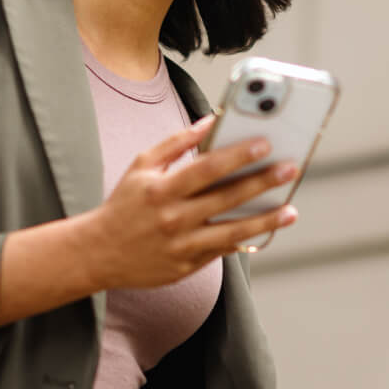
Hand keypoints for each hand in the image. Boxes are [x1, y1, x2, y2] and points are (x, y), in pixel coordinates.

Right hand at [84, 115, 297, 289]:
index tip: (265, 144)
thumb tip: (208, 122)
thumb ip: (175, 142)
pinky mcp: (186, 267)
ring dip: (265, 221)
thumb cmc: (123, 205)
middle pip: (226, 198)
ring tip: (291, 211)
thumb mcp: (141, 166)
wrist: (97, 253)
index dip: (238, 156)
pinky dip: (244, 241)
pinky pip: (221, 252)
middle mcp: (173, 218)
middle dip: (262, 183)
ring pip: (232, 232)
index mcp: (161, 189)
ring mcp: (181, 246)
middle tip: (290, 171)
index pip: (206, 169)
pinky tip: (265, 231)